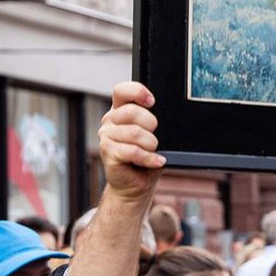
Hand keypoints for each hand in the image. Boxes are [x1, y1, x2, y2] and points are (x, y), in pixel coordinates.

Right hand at [99, 82, 165, 203]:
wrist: (135, 184)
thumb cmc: (146, 158)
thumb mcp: (155, 135)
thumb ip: (155, 121)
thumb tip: (168, 117)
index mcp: (120, 110)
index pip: (122, 90)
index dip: (137, 92)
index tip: (152, 102)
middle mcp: (110, 121)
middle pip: (131, 111)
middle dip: (151, 125)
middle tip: (155, 139)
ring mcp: (106, 136)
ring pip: (134, 132)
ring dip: (151, 145)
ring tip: (153, 152)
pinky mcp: (108, 152)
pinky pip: (132, 151)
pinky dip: (149, 158)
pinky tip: (156, 161)